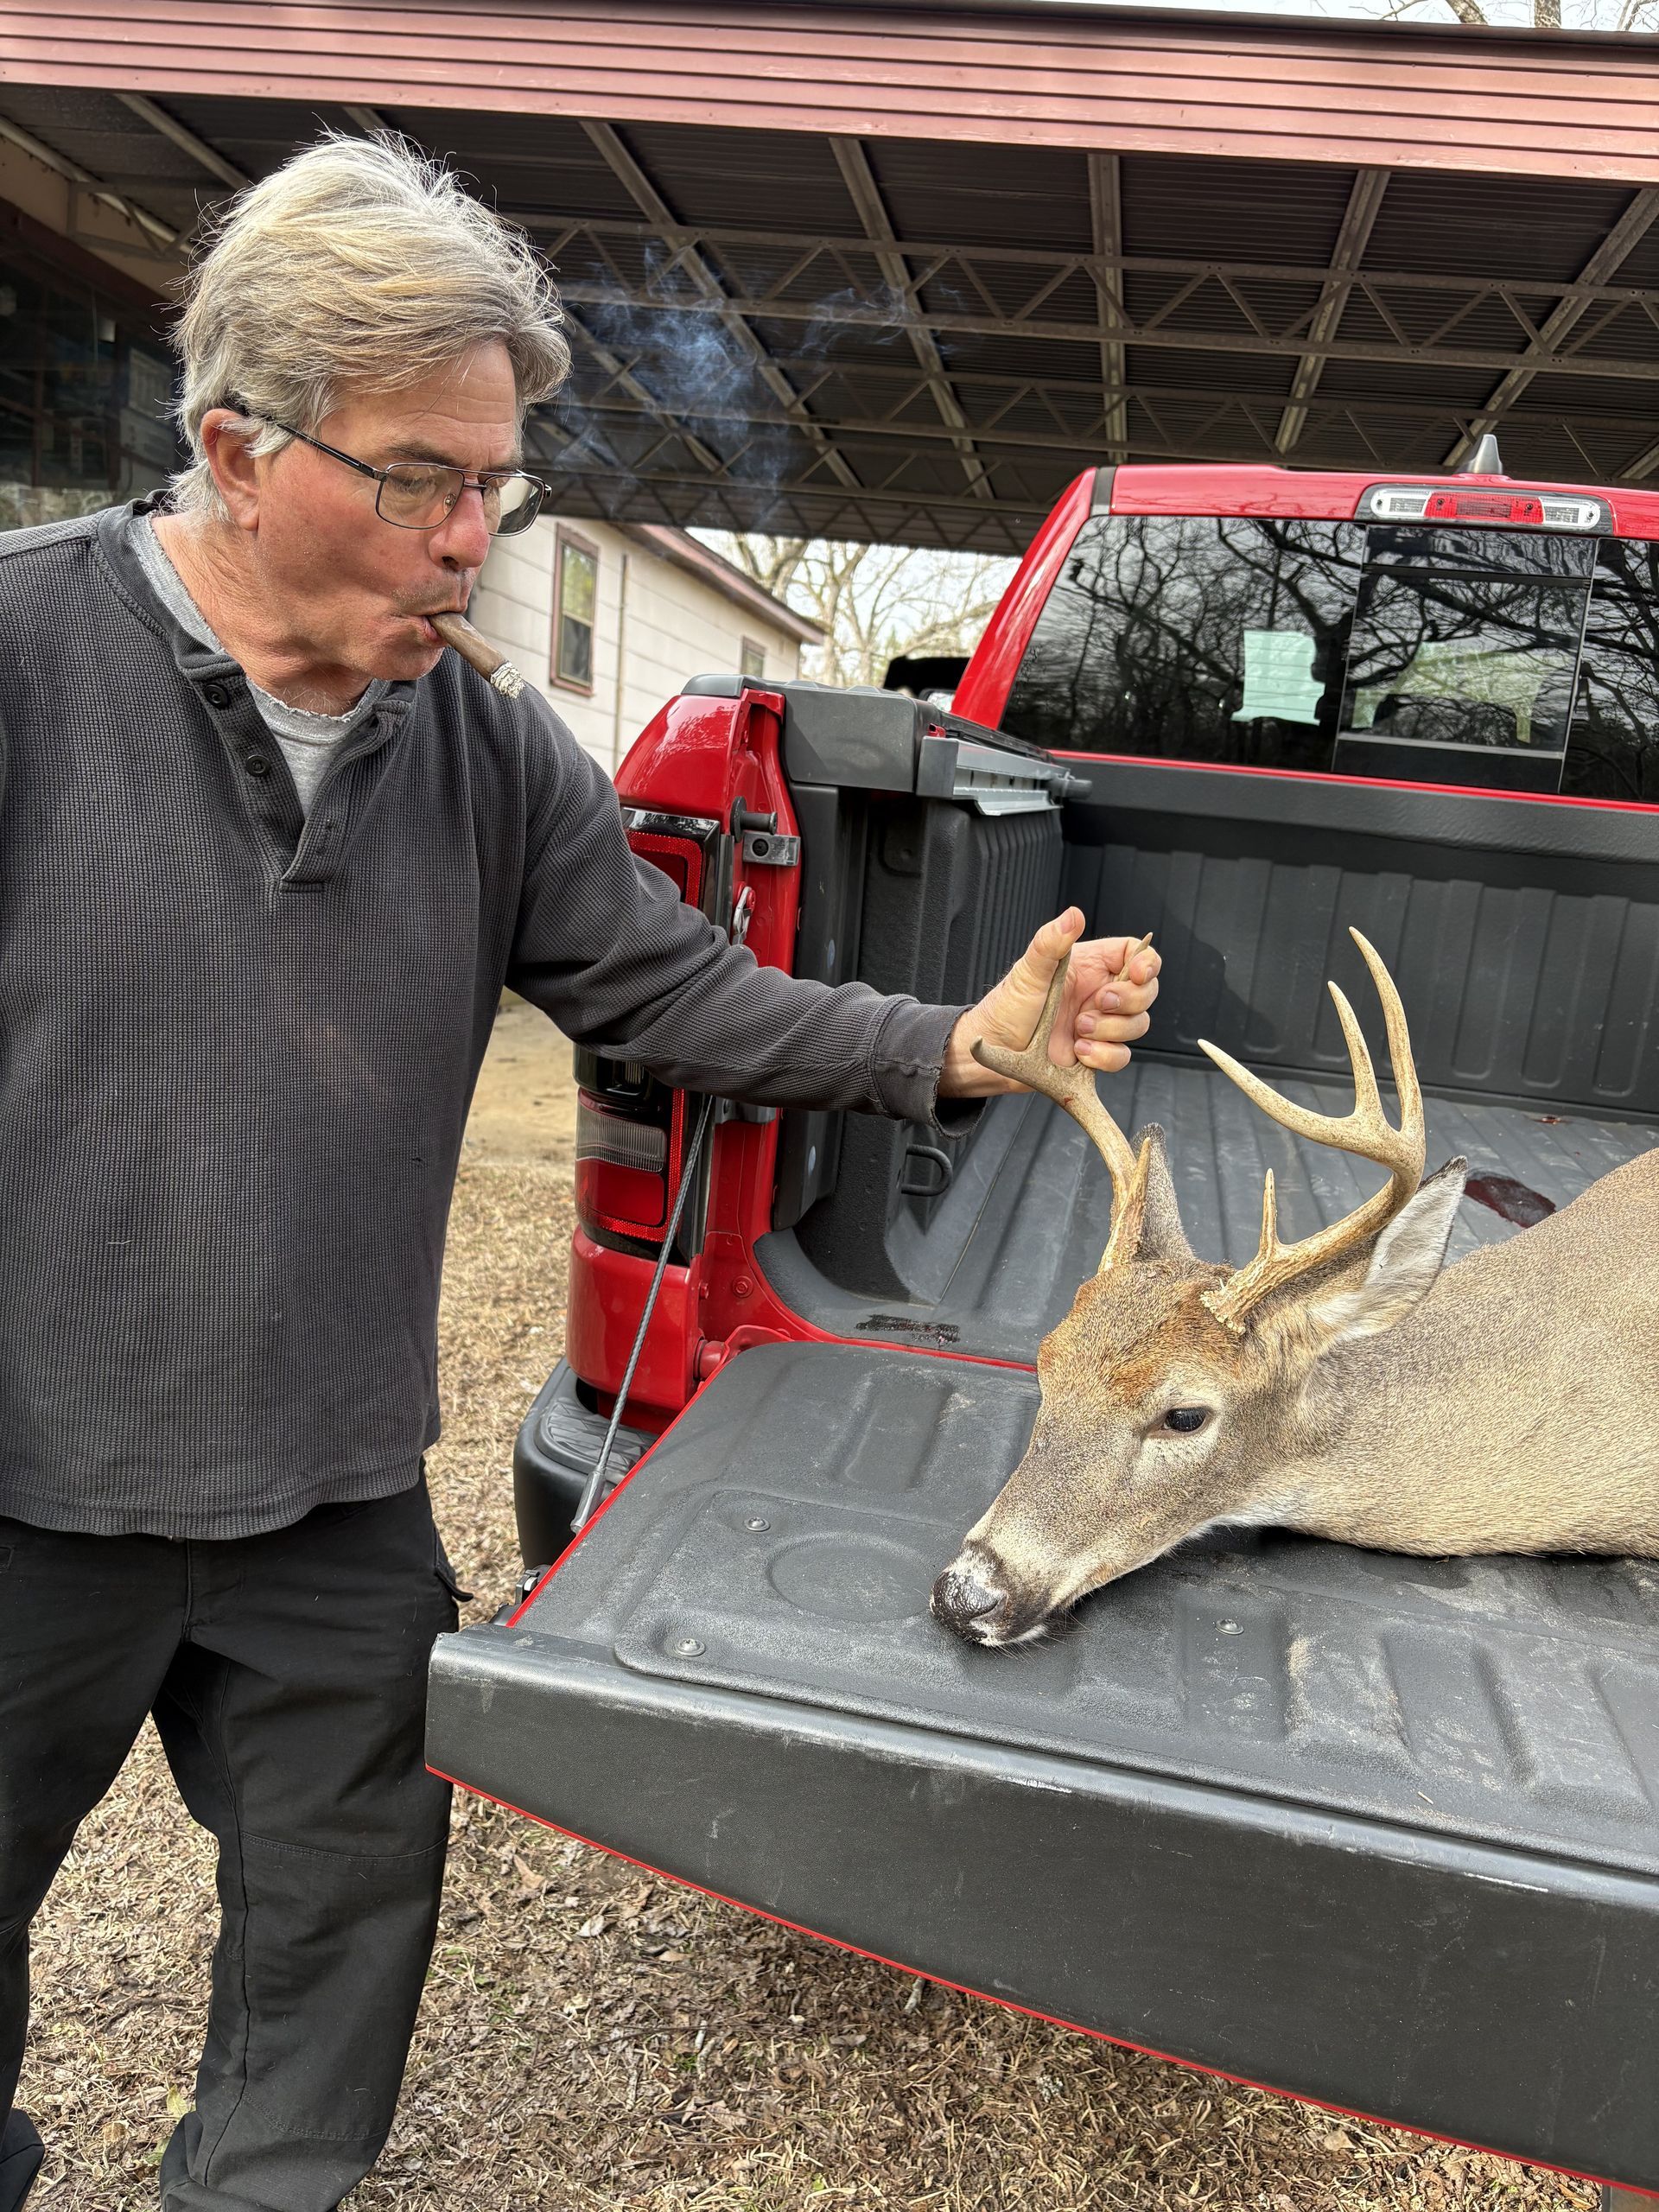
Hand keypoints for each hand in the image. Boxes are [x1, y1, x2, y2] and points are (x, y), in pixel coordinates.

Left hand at [939, 909, 1160, 1098]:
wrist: (995, 1053)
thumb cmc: (1007, 1008)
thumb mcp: (1027, 972)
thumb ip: (1051, 943)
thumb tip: (1073, 914)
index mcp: (1089, 966)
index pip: (1134, 955)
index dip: (1146, 963)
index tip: (1136, 975)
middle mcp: (1098, 993)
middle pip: (1145, 992)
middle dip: (1128, 1001)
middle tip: (1099, 1004)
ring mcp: (1100, 1024)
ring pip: (1137, 1025)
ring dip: (1112, 1031)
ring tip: (1078, 1030)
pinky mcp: (1097, 1052)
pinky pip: (1121, 1056)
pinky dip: (1104, 1056)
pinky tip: (1079, 1052)